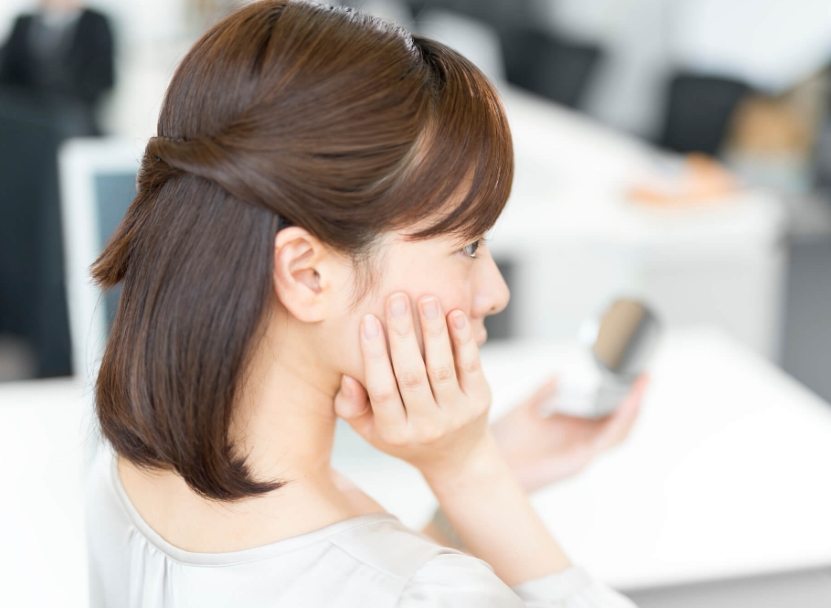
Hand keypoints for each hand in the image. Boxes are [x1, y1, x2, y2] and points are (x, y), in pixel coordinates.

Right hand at [334, 293, 491, 481]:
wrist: (457, 458)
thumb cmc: (405, 436)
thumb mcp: (371, 431)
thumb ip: (351, 407)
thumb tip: (347, 375)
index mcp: (394, 433)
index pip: (381, 390)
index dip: (373, 354)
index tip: (368, 320)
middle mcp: (426, 427)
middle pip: (411, 376)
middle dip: (402, 334)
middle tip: (396, 297)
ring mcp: (456, 415)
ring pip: (442, 368)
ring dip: (434, 331)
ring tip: (427, 298)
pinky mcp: (480, 401)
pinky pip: (471, 366)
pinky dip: (464, 339)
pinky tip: (455, 313)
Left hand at [491, 375, 647, 492]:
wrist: (480, 462)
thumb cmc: (501, 442)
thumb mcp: (526, 409)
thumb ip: (544, 393)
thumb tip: (559, 374)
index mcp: (570, 430)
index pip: (606, 413)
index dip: (622, 395)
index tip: (633, 373)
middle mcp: (579, 442)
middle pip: (619, 422)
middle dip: (635, 400)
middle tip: (646, 376)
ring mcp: (580, 453)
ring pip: (618, 433)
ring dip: (632, 410)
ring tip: (641, 387)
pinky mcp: (576, 462)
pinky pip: (604, 442)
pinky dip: (618, 424)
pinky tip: (625, 406)